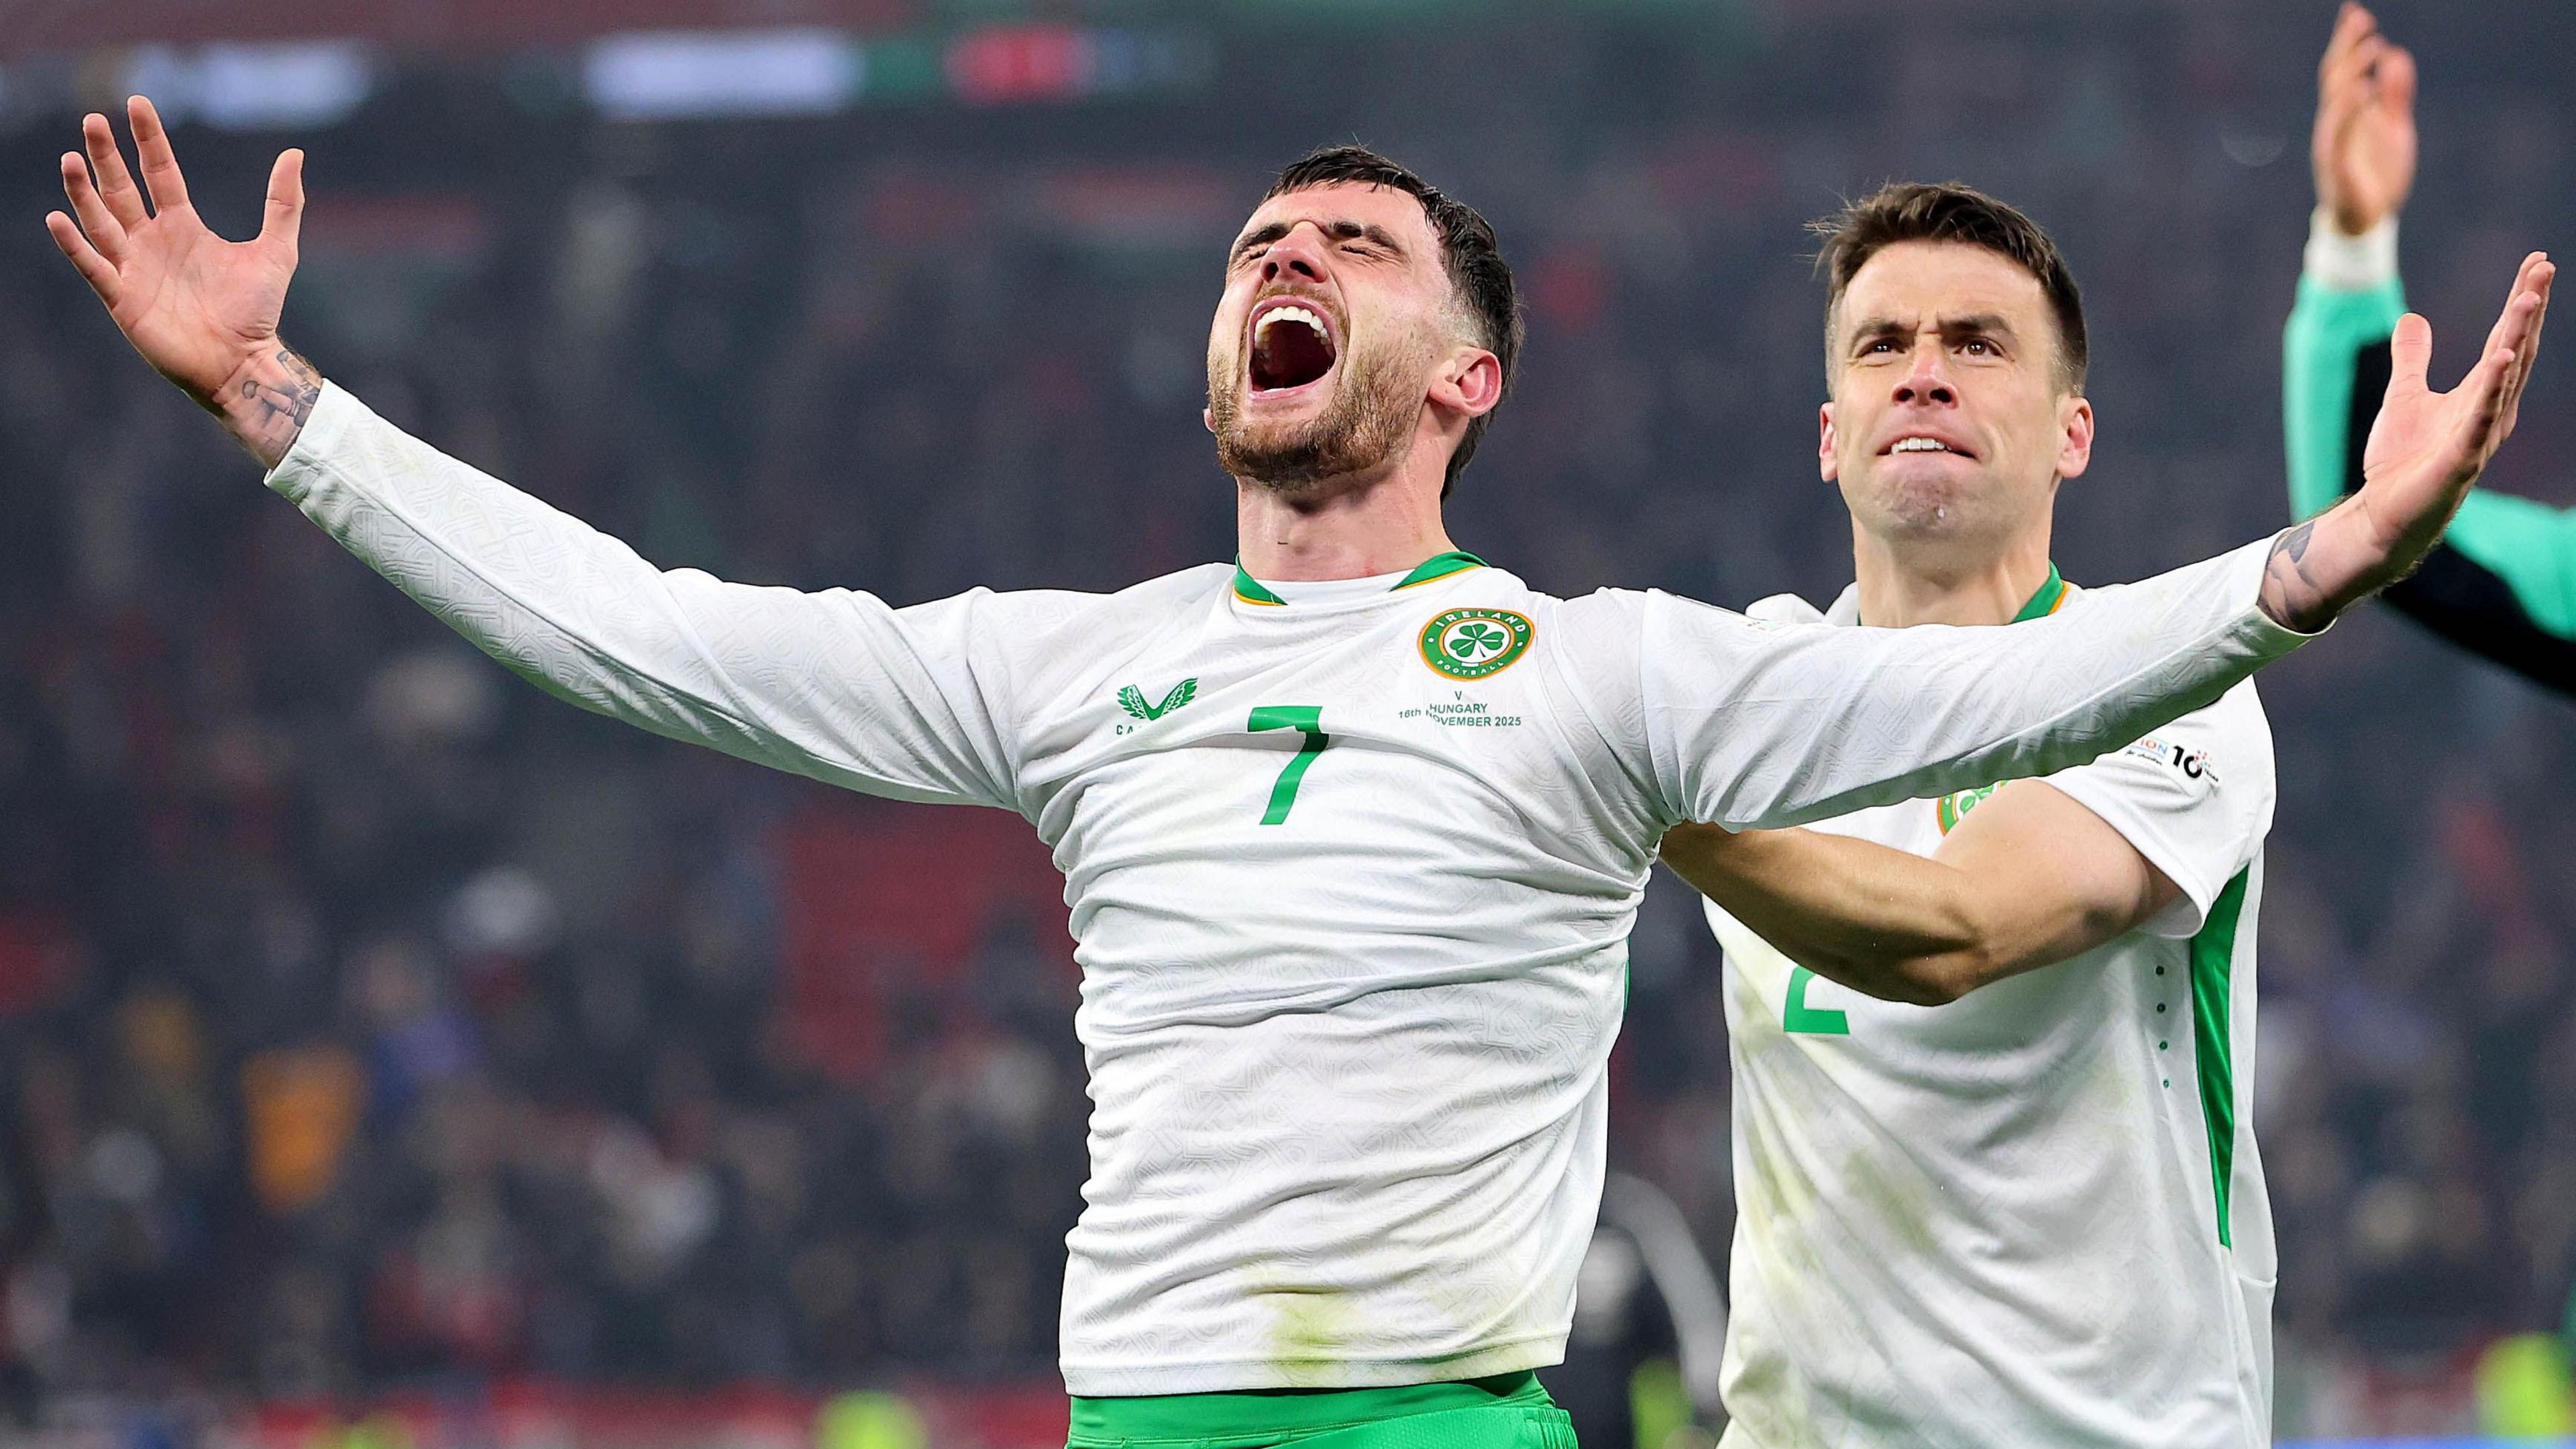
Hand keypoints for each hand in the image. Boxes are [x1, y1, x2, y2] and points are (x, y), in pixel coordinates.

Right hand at [46, 95, 320, 466]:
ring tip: (71, 158)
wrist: (243, 363)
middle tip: (93, 120)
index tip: (137, 104)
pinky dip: (75, 244)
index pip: (160, 173)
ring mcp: (134, 267)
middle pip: (122, 189)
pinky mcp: (122, 298)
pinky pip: (92, 266)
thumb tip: (294, 154)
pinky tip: (59, 218)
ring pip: (100, 220)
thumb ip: (282, 205)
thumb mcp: (277, 251)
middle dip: (107, 156)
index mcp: (184, 227)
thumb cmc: (257, 312)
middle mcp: (153, 241)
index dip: (148, 140)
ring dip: (84, 190)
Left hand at [2262, 253, 2552, 630]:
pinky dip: (2492, 389)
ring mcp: (2479, 435)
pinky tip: (2503, 359)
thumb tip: (2413, 318)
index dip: (2521, 302)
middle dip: (2528, 309)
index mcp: (2480, 394)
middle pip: (2515, 349)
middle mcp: (2490, 411)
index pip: (2505, 339)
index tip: (2536, 262)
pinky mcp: (2461, 459)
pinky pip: (2480, 420)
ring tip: (2529, 298)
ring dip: (2518, 336)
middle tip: (2543, 268)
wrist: (2386, 514)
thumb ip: (2412, 359)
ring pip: (2504, 378)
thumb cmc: (2401, 462)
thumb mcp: (2404, 397)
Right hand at [2311, 2, 2415, 236]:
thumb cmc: (2378, 176)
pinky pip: (2339, 132)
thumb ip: (2395, 93)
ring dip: (2352, 71)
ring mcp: (2332, 143)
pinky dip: (2349, 109)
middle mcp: (2333, 124)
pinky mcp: (2335, 164)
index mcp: (2346, 114)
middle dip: (2347, 48)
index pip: (2341, 70)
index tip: (2354, 11)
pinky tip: (2364, 88)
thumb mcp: (2395, 127)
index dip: (2346, 41)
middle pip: (2334, 77)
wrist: (2367, 221)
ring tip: (2374, 46)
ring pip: (2336, 99)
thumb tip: (2396, 55)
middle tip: (2363, 19)